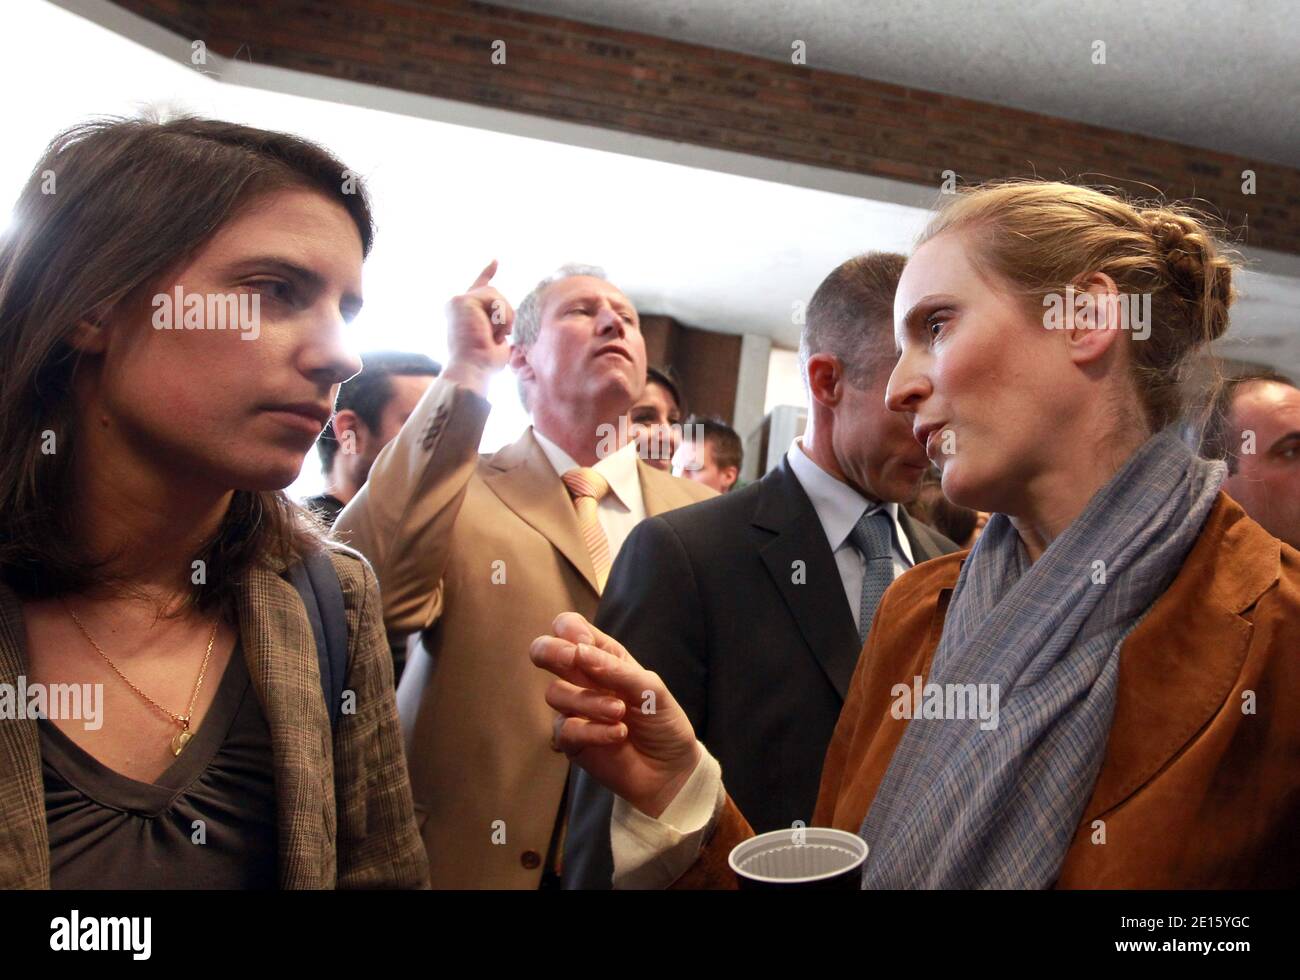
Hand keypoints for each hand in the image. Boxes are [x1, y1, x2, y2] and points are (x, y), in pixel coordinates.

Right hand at [441, 260, 513, 393]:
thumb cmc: (485, 363)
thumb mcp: (498, 342)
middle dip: (505, 314)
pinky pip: (494, 297)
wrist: (473, 369)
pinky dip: (500, 315)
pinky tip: (492, 330)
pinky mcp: (462, 300)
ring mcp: (458, 302)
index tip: (496, 261)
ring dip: (504, 316)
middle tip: (501, 336)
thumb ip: (501, 326)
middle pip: (495, 293)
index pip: (479, 288)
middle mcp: (457, 306)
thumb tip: (512, 323)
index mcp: (465, 314)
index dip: (487, 273)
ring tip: (496, 335)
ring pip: (496, 294)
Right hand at [530, 612, 701, 818]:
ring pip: (555, 693)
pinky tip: (619, 734)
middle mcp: (583, 679)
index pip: (570, 628)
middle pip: (545, 651)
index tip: (585, 644)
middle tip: (571, 661)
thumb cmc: (662, 722)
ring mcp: (575, 710)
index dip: (569, 629)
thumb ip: (615, 669)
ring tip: (619, 712)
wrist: (670, 770)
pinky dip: (593, 730)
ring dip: (588, 701)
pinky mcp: (572, 741)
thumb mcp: (650, 688)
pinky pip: (565, 729)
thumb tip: (578, 652)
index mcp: (603, 657)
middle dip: (550, 651)